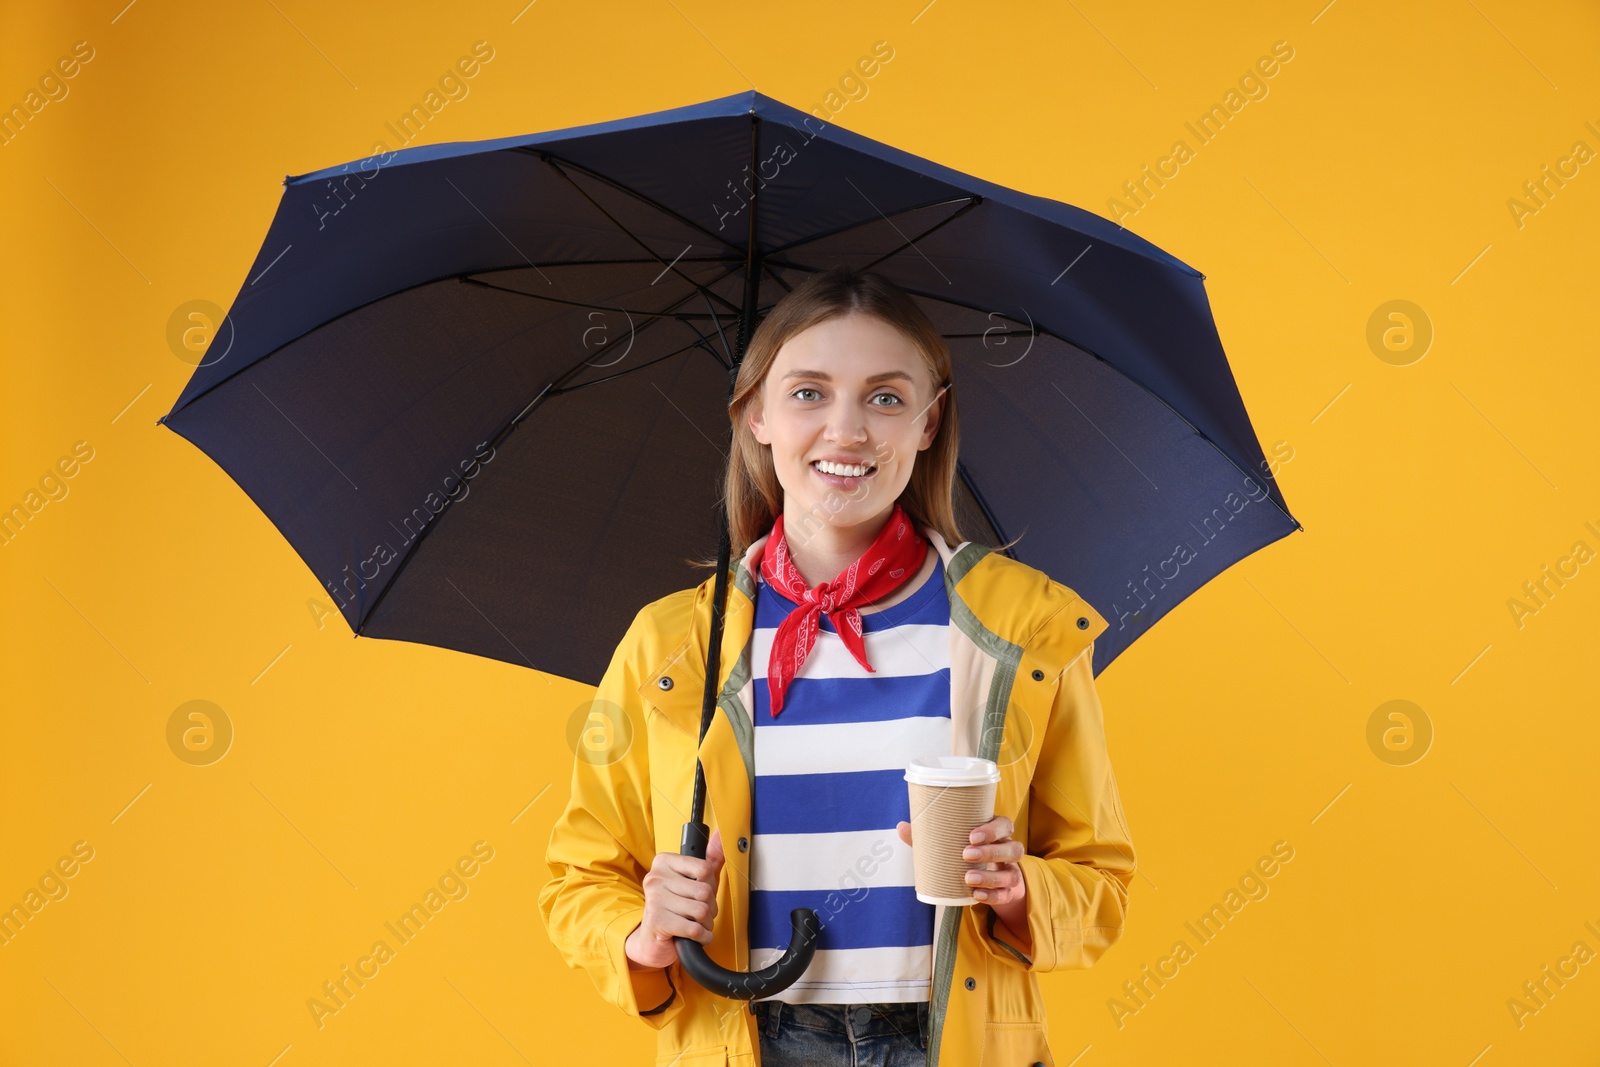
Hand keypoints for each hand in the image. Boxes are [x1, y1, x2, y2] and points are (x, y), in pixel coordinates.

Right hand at [625, 827, 724, 969]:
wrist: (652, 940)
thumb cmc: (676, 908)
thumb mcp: (695, 881)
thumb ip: (710, 859)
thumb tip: (722, 836)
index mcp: (664, 862)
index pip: (704, 868)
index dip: (710, 885)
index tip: (700, 892)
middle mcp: (656, 878)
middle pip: (705, 891)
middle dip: (710, 907)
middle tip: (698, 913)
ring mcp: (654, 899)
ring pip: (702, 911)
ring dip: (706, 923)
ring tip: (695, 923)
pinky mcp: (657, 922)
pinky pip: (694, 929)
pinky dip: (702, 937)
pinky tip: (694, 935)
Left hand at [896, 815, 1025, 906]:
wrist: (989, 880)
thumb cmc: (968, 854)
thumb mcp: (952, 843)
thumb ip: (929, 836)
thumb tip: (902, 826)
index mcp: (997, 833)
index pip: (1004, 825)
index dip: (992, 830)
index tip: (971, 836)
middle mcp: (1008, 851)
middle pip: (1012, 848)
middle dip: (990, 852)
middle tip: (966, 855)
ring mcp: (1011, 872)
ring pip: (1011, 873)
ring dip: (990, 877)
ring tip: (968, 878)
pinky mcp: (1009, 892)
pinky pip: (1005, 894)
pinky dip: (992, 896)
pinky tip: (976, 895)